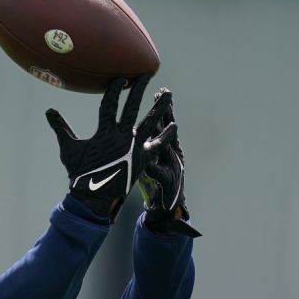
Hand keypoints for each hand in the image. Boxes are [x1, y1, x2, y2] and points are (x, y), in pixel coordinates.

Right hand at [46, 77, 164, 220]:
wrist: (95, 198)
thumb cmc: (80, 174)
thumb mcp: (68, 150)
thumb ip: (61, 128)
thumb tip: (49, 111)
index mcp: (105, 133)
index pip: (110, 105)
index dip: (114, 90)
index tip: (120, 78)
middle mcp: (122, 137)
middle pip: (133, 107)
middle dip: (139, 90)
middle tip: (145, 75)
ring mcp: (135, 147)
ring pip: (150, 122)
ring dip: (159, 108)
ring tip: (167, 94)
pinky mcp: (143, 159)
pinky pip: (157, 145)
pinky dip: (165, 136)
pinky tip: (174, 126)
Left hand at [138, 89, 200, 237]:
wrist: (165, 206)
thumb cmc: (154, 183)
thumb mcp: (147, 162)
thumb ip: (140, 146)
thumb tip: (127, 130)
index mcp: (157, 147)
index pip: (157, 123)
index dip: (158, 107)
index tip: (158, 92)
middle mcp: (165, 152)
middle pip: (164, 129)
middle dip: (165, 111)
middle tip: (165, 94)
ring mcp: (168, 166)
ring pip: (167, 147)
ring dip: (168, 135)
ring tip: (171, 123)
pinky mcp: (166, 182)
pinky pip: (159, 175)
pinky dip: (155, 170)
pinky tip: (150, 165)